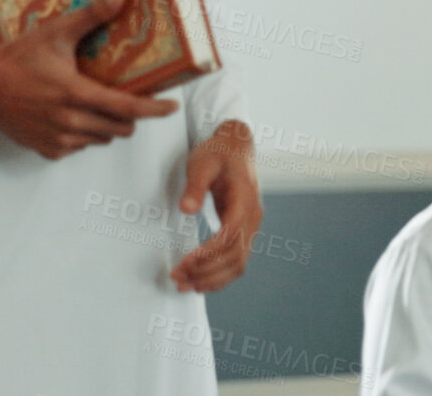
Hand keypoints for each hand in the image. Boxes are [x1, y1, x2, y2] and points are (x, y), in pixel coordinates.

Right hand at [0, 0, 179, 158]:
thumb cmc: (18, 57)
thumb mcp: (55, 33)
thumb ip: (91, 15)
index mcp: (75, 94)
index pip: (128, 108)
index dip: (154, 109)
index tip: (172, 106)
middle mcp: (68, 121)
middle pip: (120, 127)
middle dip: (131, 115)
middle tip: (127, 96)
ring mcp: (56, 138)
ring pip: (101, 138)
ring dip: (108, 124)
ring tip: (99, 103)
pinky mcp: (45, 148)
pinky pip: (78, 147)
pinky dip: (84, 134)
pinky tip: (74, 115)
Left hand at [171, 120, 262, 293]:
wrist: (236, 147)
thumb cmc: (219, 153)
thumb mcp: (203, 163)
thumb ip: (195, 185)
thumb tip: (187, 208)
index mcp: (245, 200)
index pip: (230, 235)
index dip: (208, 253)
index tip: (185, 262)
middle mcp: (253, 217)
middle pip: (235, 255)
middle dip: (206, 271)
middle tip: (178, 277)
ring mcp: (251, 225)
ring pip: (238, 263)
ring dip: (213, 278)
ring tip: (186, 284)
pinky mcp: (243, 231)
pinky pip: (237, 259)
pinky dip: (221, 275)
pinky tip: (202, 281)